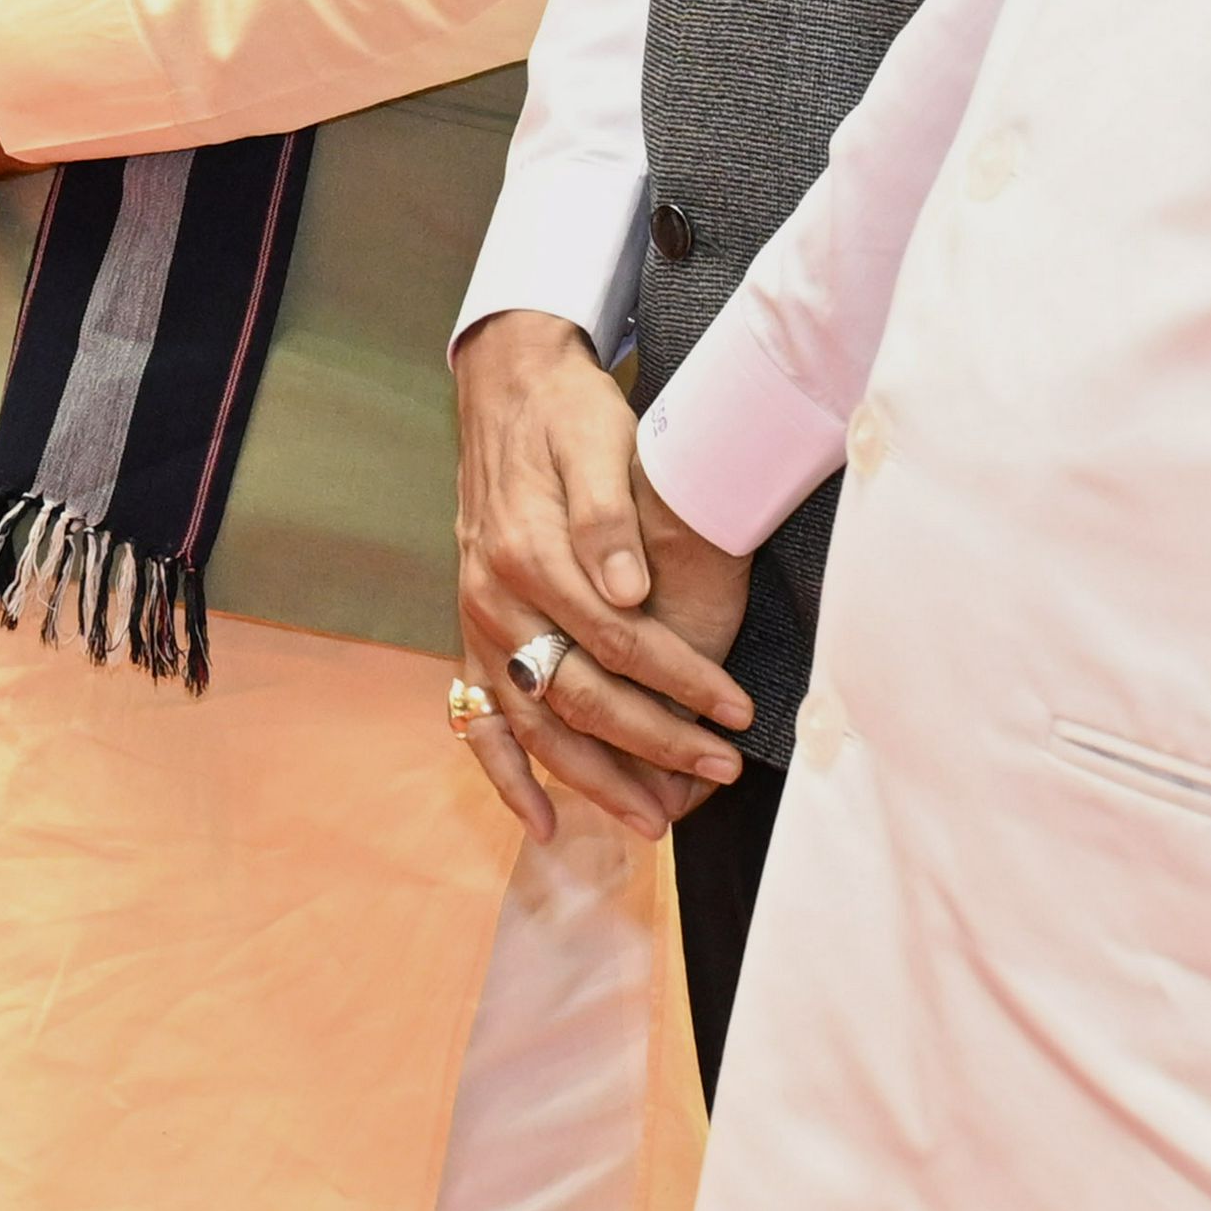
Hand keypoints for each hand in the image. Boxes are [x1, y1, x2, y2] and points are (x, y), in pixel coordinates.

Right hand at [449, 310, 752, 836]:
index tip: (737, 711)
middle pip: (580, 696)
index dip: (683, 682)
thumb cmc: (567, 415)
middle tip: (720, 773)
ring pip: (533, 724)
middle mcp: (494, 598)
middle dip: (654, 744)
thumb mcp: (596, 440)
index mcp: (529, 553)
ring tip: (652, 821)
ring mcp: (477, 623)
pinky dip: (507, 776)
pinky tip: (544, 822)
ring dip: (592, 779)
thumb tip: (629, 589)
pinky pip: (479, 721)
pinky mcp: (473, 634)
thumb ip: (607, 517)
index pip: (618, 642)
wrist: (506, 388)